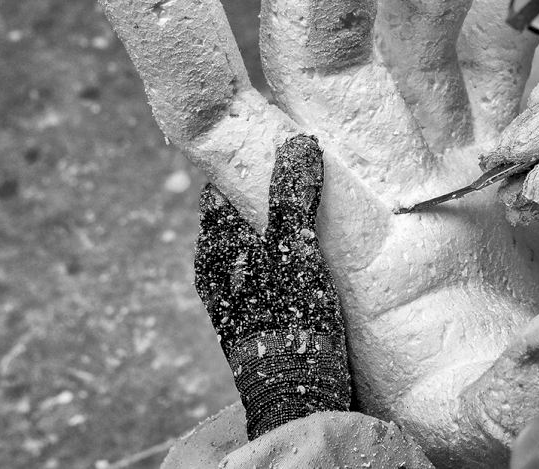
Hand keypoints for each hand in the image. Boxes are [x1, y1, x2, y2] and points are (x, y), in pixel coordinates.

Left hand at [0, 0, 538, 467]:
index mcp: (310, 200)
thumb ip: (474, 389)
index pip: (194, 60)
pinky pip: (536, 26)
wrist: (516, 436)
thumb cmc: (451, 435)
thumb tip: (522, 320)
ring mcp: (443, 116)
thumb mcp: (435, 428)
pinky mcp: (514, 115)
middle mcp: (365, 138)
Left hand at [195, 135, 349, 439]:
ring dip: (284, 230)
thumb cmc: (290, 320)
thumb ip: (293, 197)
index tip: (285, 150)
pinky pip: (270, 273)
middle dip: (271, 197)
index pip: (223, 187)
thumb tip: (296, 143)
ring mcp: (235, 296)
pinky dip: (290, 259)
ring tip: (323, 216)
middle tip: (312, 179)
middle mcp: (217, 269)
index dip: (252, 165)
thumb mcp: (296, 249)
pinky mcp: (257, 318)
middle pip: (242, 215)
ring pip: (258, 245)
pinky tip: (318, 261)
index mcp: (215, 245)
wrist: (296, 396)